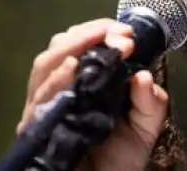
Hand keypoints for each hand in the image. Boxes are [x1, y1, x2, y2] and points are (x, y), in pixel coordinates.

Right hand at [17, 19, 169, 170]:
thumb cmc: (121, 156)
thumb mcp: (146, 124)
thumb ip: (150, 100)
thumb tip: (143, 76)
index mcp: (84, 79)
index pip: (81, 43)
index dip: (101, 31)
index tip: (127, 33)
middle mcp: (61, 89)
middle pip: (59, 48)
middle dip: (87, 35)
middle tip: (116, 35)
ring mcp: (46, 107)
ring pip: (44, 67)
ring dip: (71, 48)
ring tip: (94, 41)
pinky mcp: (36, 129)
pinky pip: (39, 101)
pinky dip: (54, 81)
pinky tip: (71, 69)